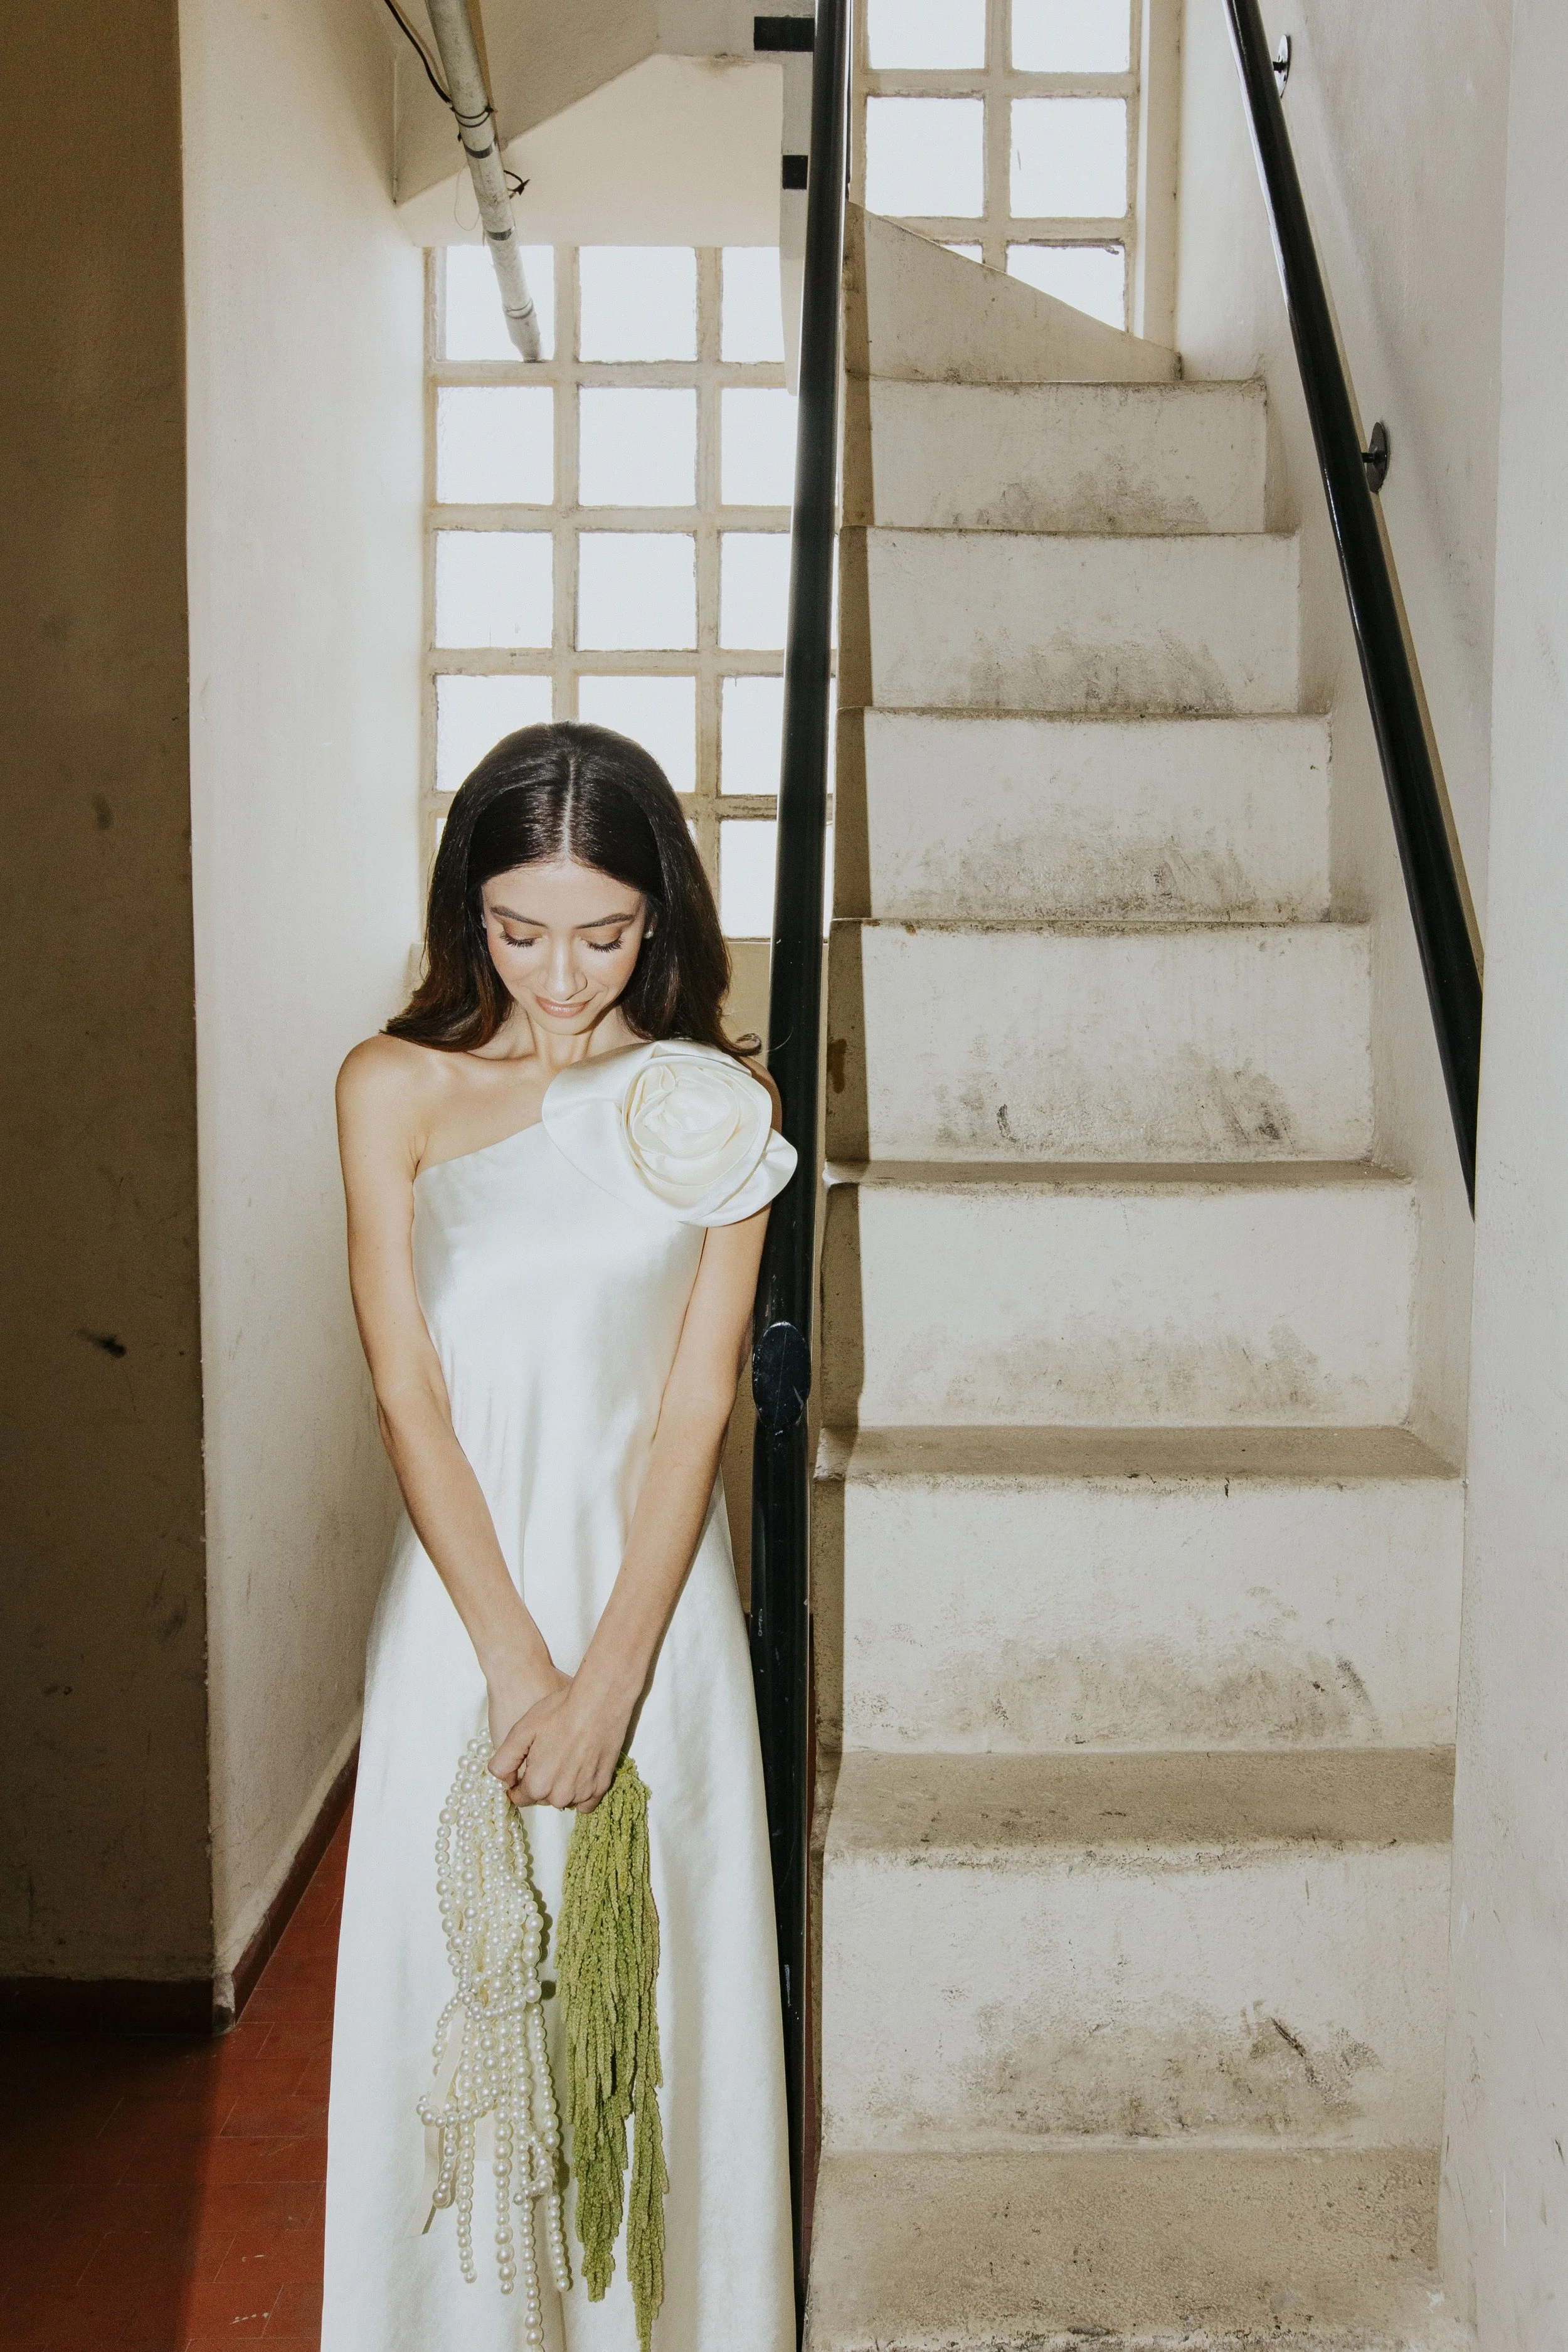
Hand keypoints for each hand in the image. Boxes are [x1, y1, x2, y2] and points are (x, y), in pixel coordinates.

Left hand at [490, 1673, 636, 1813]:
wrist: (599, 1701)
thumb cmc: (560, 1711)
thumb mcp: (521, 1730)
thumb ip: (504, 1761)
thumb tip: (503, 1781)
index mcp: (538, 1785)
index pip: (520, 1797)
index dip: (519, 1782)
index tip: (526, 1766)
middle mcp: (560, 1796)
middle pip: (542, 1797)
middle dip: (540, 1782)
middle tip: (547, 1755)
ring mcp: (583, 1793)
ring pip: (563, 1799)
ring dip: (560, 1786)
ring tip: (564, 1757)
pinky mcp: (601, 1787)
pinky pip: (585, 1801)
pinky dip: (580, 1790)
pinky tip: (579, 1768)